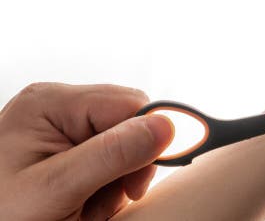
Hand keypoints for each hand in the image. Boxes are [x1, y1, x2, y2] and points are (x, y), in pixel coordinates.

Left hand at [0, 83, 172, 220]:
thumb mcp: (56, 189)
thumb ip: (111, 154)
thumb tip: (166, 125)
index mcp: (51, 102)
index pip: (130, 104)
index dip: (146, 141)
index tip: (136, 184)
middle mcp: (58, 105)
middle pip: (130, 123)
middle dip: (127, 166)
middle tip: (103, 202)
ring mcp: (62, 125)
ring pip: (125, 143)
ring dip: (117, 181)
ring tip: (85, 208)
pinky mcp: (66, 145)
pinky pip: (110, 157)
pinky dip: (106, 186)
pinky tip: (83, 203)